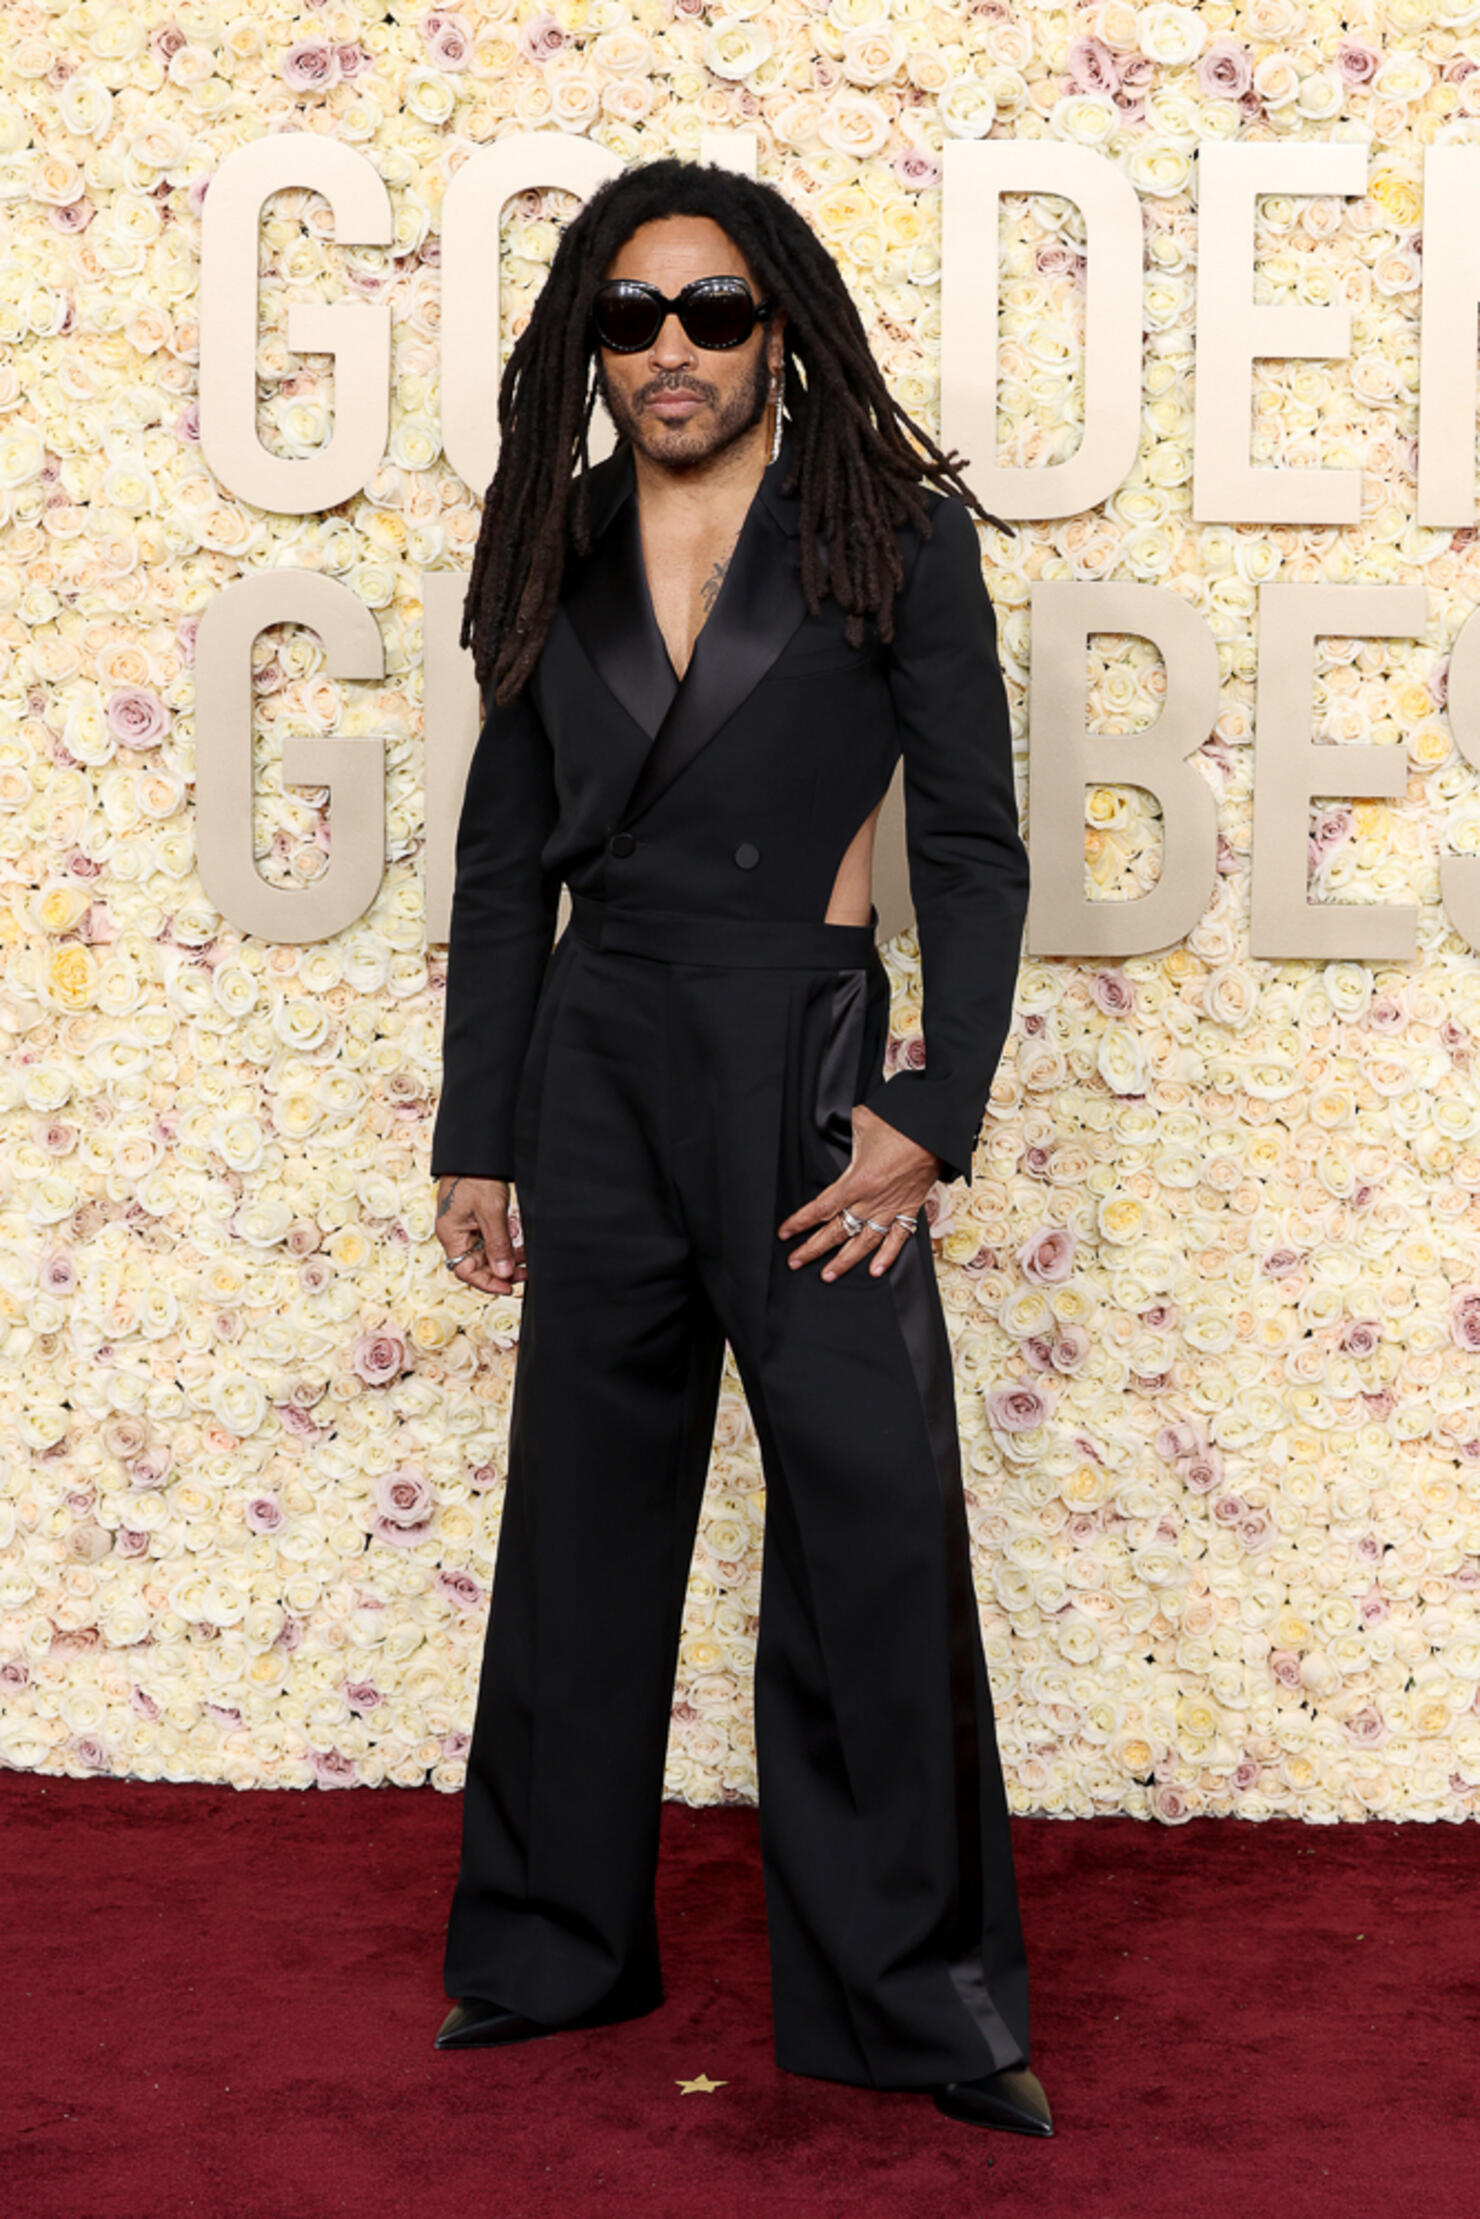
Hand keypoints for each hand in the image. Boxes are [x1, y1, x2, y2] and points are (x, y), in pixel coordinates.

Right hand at [435, 1175, 525, 1294]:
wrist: (476, 1151)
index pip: (466, 1270)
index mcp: (451, 1234)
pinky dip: (503, 1244)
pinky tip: (519, 1246)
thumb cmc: (476, 1176)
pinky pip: (488, 1238)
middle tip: (524, 1274)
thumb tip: (503, 1273)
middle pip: (476, 1263)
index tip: (509, 1288)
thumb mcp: (491, 1212)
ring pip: (484, 1252)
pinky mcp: (475, 1217)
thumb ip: (498, 1245)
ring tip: (526, 1262)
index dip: (487, 1283)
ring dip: (504, 1258)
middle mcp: (455, 1233)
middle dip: (500, 1271)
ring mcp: (464, 1225)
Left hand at [776, 1103, 940, 1280]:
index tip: (785, 1232)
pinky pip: (899, 1238)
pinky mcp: (910, 1208)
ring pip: (864, 1242)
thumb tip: (834, 1128)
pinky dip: (888, 1256)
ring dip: (844, 1260)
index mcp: (858, 1180)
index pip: (822, 1208)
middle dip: (813, 1249)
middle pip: (838, 1231)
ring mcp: (892, 1207)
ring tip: (828, 1274)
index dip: (801, 1222)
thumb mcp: (863, 1122)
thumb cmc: (901, 1123)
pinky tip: (876, 1270)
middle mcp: (873, 1200)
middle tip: (795, 1262)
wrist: (935, 1132)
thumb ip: (846, 1134)